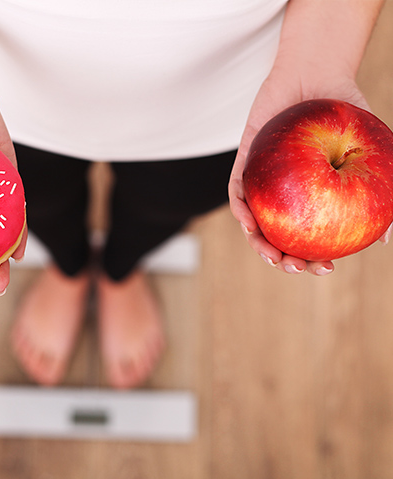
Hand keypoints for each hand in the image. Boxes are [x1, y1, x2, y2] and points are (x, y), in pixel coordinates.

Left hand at [228, 66, 382, 275]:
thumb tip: (386, 240)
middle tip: (296, 268)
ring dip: (259, 243)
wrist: (317, 73)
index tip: (326, 268)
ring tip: (272, 256)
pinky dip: (241, 210)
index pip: (309, 237)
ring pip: (254, 223)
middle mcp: (285, 195)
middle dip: (283, 260)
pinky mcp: (244, 164)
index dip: (314, 258)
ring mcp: (263, 182)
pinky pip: (237, 192)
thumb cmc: (346, 112)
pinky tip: (250, 223)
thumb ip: (382, 190)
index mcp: (311, 198)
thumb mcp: (372, 152)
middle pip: (278, 237)